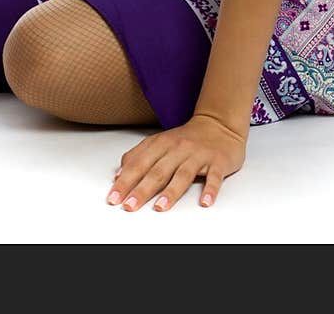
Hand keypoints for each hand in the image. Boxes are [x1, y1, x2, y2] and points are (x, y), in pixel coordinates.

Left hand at [106, 113, 246, 212]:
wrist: (219, 125)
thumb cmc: (186, 139)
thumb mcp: (159, 142)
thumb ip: (138, 156)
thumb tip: (119, 175)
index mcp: (162, 143)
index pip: (139, 164)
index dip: (125, 181)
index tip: (114, 196)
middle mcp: (179, 148)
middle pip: (158, 171)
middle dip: (142, 189)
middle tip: (129, 205)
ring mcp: (198, 155)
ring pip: (183, 174)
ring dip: (171, 192)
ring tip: (160, 207)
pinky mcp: (218, 162)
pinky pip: (214, 177)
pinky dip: (210, 189)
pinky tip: (205, 202)